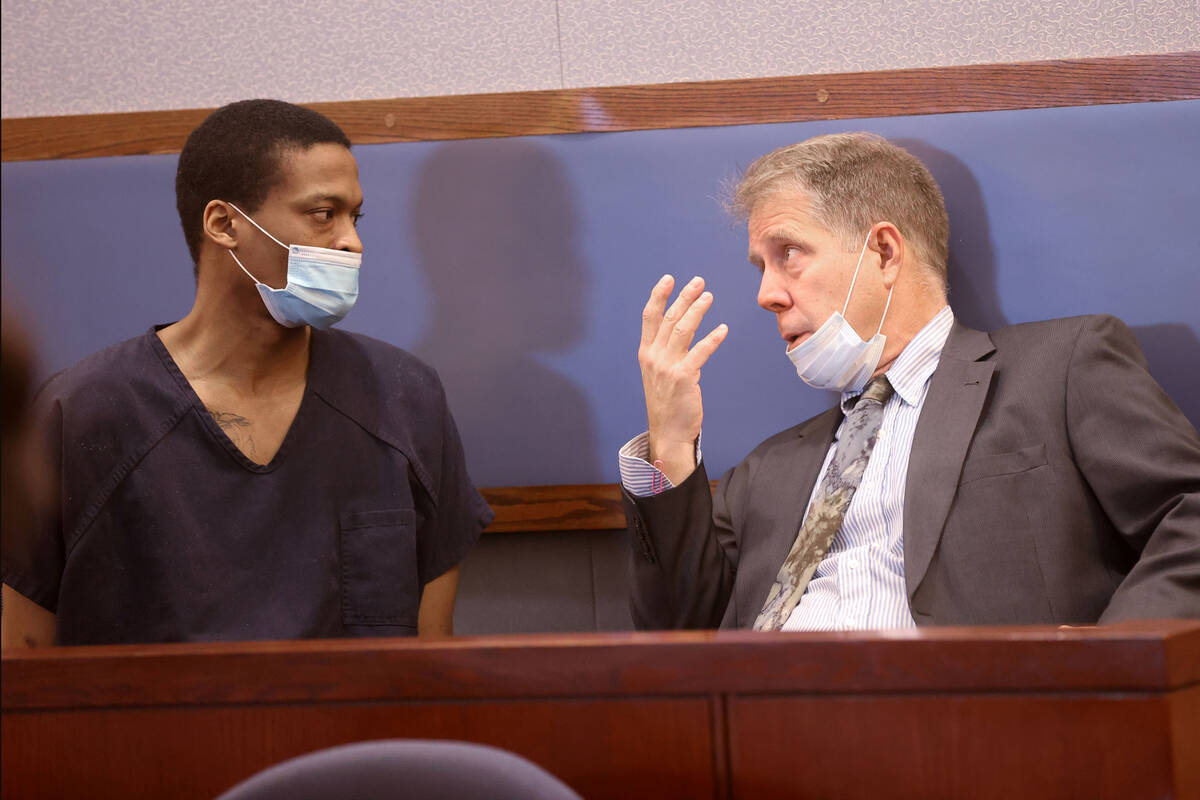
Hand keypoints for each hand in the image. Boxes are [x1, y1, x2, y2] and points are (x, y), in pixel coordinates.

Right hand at [638, 274, 728, 485]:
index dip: (658, 296)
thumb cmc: (667, 403)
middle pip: (668, 318)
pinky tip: (723, 329)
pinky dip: (712, 338)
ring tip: (709, 296)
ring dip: (697, 310)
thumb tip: (679, 331)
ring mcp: (667, 367)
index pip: (649, 318)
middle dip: (683, 297)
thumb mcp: (658, 373)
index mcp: (646, 353)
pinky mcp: (683, 378)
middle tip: (698, 281)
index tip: (669, 279)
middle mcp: (653, 357)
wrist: (668, 432)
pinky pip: (700, 352)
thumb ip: (665, 352)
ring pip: (682, 330)